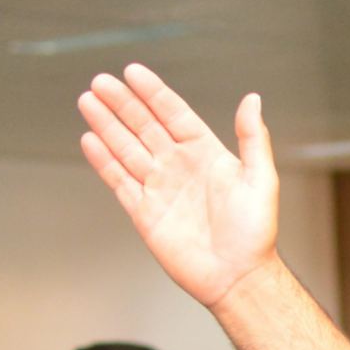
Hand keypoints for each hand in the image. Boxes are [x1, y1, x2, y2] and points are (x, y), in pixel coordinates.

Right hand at [77, 64, 279, 310]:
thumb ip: (254, 138)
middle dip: (123, 103)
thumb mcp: (261, 180)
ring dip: (107, 125)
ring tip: (88, 101)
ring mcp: (160, 188)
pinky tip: (90, 140)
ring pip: (127, 148)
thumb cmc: (255, 233)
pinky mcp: (144, 211)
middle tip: (101, 81)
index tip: (133, 72)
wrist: (237, 276)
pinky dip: (104, 160)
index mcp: (207, 155)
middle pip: (144, 126)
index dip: (154, 93)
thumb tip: (252, 99)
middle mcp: (181, 167)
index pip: (175, 115)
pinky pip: (119, 180)